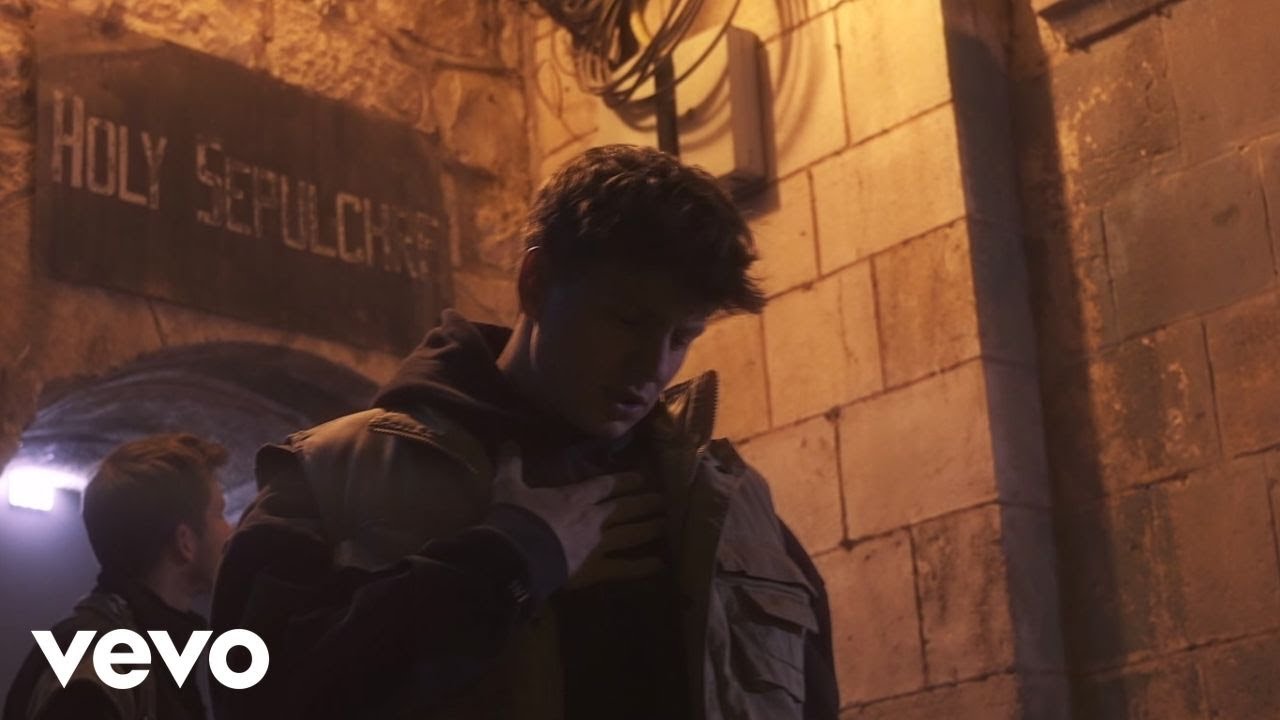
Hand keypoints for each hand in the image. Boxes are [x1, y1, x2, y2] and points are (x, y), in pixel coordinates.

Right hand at [491, 443, 665, 586]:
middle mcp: (592, 518)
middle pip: (624, 508)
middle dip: (643, 503)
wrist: (516, 555)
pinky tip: (658, 565)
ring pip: (629, 534)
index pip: (605, 485)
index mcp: (575, 498)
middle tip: (661, 500)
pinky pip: (623, 568)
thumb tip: (508, 442)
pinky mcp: (595, 569)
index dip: (623, 480)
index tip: (641, 478)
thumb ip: (511, 464)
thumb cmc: (515, 518)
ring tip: (663, 524)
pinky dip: (641, 566)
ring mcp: (597, 544)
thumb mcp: (508, 487)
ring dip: (647, 528)